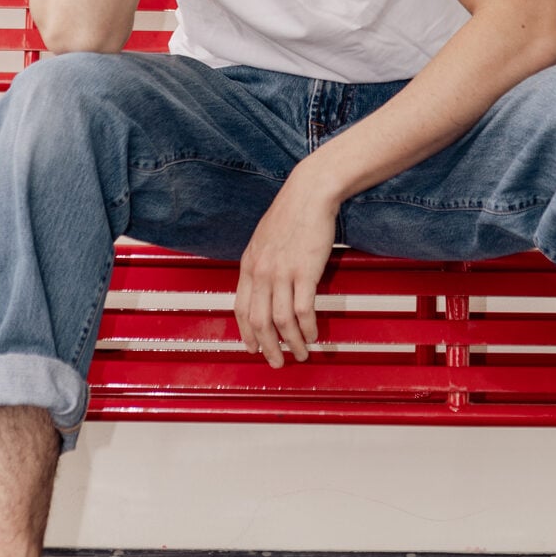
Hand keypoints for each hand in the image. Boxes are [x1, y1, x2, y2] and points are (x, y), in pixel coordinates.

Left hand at [234, 168, 336, 366]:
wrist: (309, 194)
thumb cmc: (291, 214)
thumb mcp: (263, 239)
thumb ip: (259, 264)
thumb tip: (262, 288)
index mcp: (249, 265)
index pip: (241, 309)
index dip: (247, 334)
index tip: (254, 349)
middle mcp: (261, 272)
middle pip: (259, 321)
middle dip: (268, 348)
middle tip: (278, 362)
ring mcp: (282, 273)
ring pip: (281, 322)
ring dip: (292, 343)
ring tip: (301, 354)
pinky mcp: (305, 272)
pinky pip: (303, 311)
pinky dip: (308, 328)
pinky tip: (314, 335)